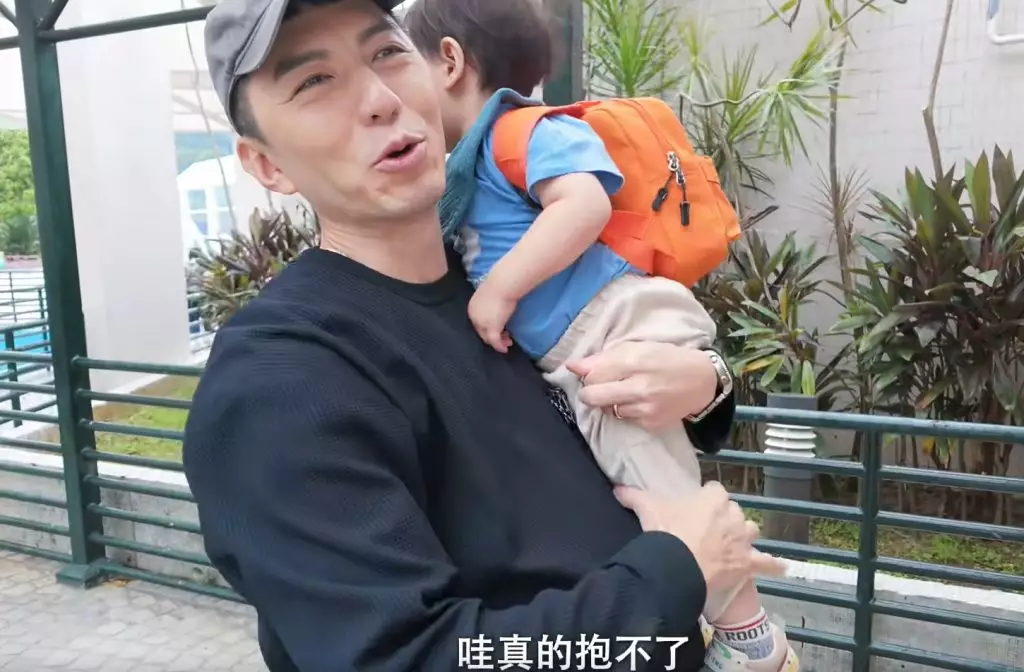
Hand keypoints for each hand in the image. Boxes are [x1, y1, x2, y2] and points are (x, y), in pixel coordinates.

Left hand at [468, 282, 516, 352]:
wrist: (502, 285)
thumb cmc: (499, 286)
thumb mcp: (490, 296)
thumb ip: (490, 304)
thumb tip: (497, 307)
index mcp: (472, 308)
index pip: (477, 323)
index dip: (486, 328)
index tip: (498, 329)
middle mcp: (474, 317)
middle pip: (481, 332)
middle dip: (492, 337)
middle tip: (505, 338)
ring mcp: (482, 324)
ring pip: (488, 338)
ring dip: (498, 342)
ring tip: (508, 342)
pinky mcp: (492, 328)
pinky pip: (495, 341)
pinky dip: (499, 346)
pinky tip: (504, 349)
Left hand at [565, 343, 717, 430]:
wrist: (703, 382)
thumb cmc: (668, 359)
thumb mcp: (639, 348)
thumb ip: (604, 357)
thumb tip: (572, 366)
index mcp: (635, 360)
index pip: (593, 373)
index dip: (588, 374)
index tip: (594, 373)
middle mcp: (639, 386)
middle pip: (592, 396)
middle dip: (589, 392)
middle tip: (598, 387)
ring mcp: (645, 408)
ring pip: (607, 409)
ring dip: (609, 402)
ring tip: (625, 392)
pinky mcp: (651, 424)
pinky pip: (625, 420)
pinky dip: (626, 411)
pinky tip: (639, 402)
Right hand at [614, 482, 786, 595]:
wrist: (678, 566)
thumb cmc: (666, 532)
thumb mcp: (647, 508)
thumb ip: (633, 494)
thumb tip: (617, 488)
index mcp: (714, 498)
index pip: (714, 490)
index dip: (706, 500)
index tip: (696, 509)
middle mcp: (734, 515)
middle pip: (734, 511)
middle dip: (724, 518)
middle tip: (706, 531)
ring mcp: (743, 540)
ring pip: (751, 531)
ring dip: (744, 537)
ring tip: (733, 545)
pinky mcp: (747, 563)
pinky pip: (766, 563)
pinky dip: (773, 566)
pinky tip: (781, 567)